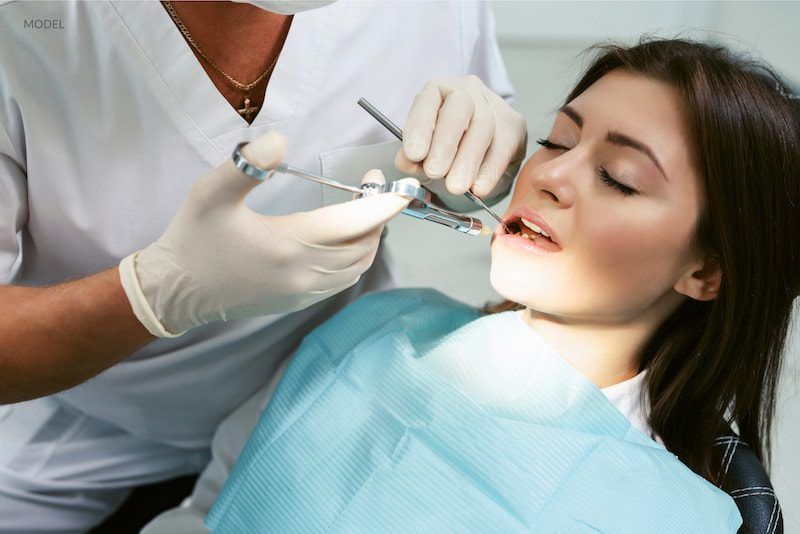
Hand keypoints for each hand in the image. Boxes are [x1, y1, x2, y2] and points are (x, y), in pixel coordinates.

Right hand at [119, 131, 413, 336]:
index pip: (353, 223)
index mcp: (287, 244)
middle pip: (364, 244)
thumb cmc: (193, 238)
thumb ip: (248, 164)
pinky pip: (343, 280)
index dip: (382, 204)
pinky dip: (356, 257)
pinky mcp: (300, 303)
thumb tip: (280, 139)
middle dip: (378, 215)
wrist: (176, 292)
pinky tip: (346, 238)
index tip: (402, 187)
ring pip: (358, 265)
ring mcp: (304, 293)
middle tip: (372, 183)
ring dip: (370, 237)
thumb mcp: (210, 193)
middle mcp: (303, 273)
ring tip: (362, 207)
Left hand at [396, 75, 526, 197]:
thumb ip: (413, 158)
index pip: (428, 101)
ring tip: (455, 186)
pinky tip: (479, 188)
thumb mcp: (424, 152)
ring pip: (483, 127)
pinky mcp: (514, 126)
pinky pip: (503, 147)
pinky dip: (489, 171)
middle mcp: (467, 91)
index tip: (414, 154)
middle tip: (434, 171)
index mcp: (438, 91)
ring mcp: (493, 106)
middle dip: (445, 142)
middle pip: (460, 108)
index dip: (420, 127)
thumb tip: (407, 163)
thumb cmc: (446, 150)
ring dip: (468, 160)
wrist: (480, 155)